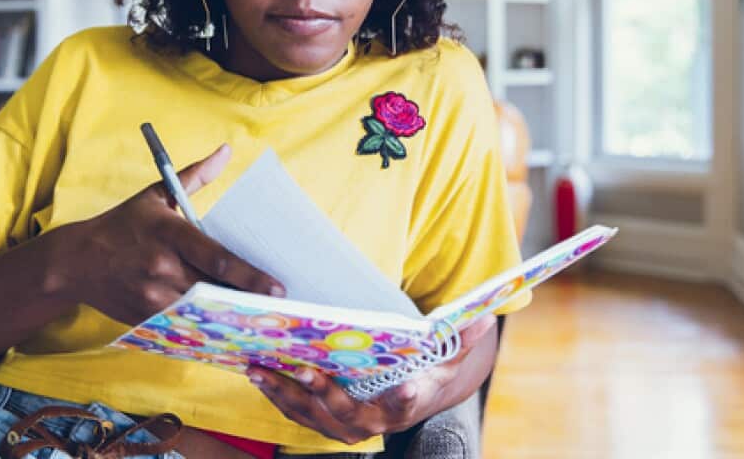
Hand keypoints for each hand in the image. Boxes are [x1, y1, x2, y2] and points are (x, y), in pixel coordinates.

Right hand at [49, 143, 284, 326]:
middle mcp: (162, 268)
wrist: (75, 261)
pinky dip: (205, 329)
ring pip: (202, 313)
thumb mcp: (156, 194)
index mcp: (169, 234)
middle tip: (278, 308)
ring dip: (230, 317)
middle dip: (248, 301)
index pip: (218, 260)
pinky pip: (184, 327)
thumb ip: (195, 176)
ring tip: (260, 321)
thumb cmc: (122, 224)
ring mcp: (152, 298)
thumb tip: (226, 151)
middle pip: (216, 291)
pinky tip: (228, 332)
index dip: (251, 277)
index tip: (277, 287)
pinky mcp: (145, 318)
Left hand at [245, 315, 497, 444]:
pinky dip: (274, 393)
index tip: (403, 386)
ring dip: (283, 394)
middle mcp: (372, 424)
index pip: (406, 404)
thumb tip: (487, 316)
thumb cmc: (426, 371)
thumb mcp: (448, 356)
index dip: (404, 398)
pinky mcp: (321, 421)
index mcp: (406, 405)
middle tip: (302, 370)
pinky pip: (295, 411)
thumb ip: (462, 338)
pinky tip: (256, 371)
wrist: (409, 396)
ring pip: (310, 415)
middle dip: (321, 394)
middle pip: (344, 413)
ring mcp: (343, 426)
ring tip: (261, 369)